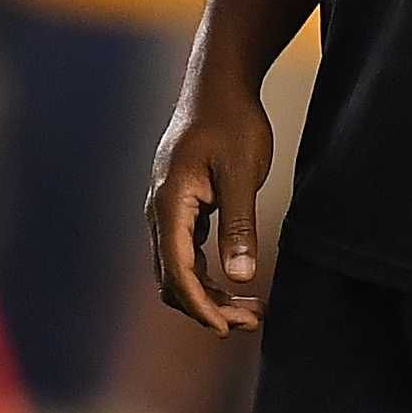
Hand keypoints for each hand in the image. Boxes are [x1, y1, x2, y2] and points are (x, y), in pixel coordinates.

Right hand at [145, 86, 272, 336]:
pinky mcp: (179, 206)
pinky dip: (206, 275)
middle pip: (172, 277)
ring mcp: (166, 208)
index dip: (200, 304)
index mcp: (170, 202)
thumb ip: (239, 223)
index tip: (226, 328)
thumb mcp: (242, 172)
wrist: (217, 85)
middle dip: (208, 306)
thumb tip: (242, 275)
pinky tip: (236, 279)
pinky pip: (184, 252)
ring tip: (250, 309)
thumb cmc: (231, 121)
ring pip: (176, 268)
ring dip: (208, 294)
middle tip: (252, 320)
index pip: (176, 270)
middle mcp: (160, 209)